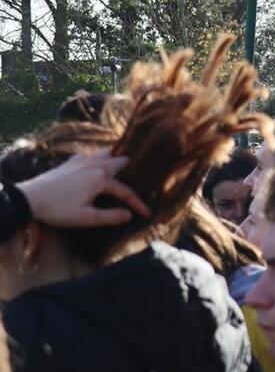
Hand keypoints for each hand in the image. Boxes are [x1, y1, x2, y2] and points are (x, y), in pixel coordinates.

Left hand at [19, 151, 149, 226]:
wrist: (30, 198)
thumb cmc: (59, 209)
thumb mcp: (86, 218)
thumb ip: (110, 217)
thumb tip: (129, 215)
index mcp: (102, 179)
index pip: (127, 191)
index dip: (138, 204)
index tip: (147, 214)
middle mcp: (97, 165)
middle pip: (122, 161)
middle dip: (133, 171)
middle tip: (139, 181)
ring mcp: (83, 160)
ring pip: (107, 153)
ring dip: (116, 160)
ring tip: (120, 171)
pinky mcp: (71, 161)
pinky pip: (91, 155)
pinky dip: (99, 159)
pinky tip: (95, 168)